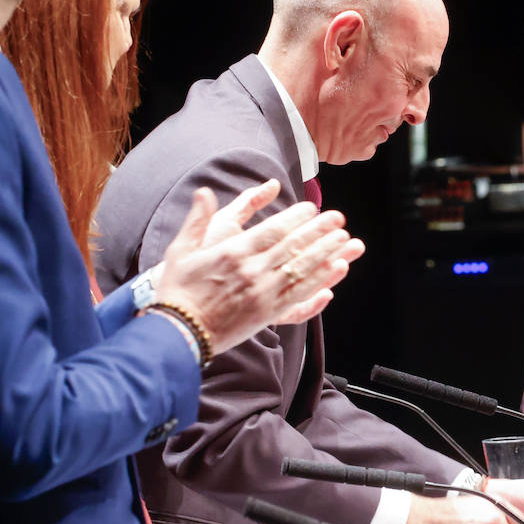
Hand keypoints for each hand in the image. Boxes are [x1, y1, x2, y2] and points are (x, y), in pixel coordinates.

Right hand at [153, 180, 365, 354]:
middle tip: (338, 218)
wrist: (178, 332)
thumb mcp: (180, 250)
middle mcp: (252, 272)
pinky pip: (300, 296)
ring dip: (326, 253)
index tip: (312, 208)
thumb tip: (204, 191)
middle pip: (294, 247)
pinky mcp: (267, 314)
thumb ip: (197, 219)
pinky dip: (320, 283)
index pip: (272, 230)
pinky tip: (336, 272)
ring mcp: (262, 294)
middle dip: (319, 231)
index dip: (296, 218)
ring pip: (302, 270)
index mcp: (232, 252)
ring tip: (346, 241)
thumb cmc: (177, 290)